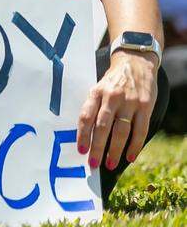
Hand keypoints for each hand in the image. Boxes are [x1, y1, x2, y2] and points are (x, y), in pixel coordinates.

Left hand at [76, 50, 158, 171]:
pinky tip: (130, 156)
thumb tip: (84, 134)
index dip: (82, 134)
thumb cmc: (112, 81)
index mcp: (96, 92)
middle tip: (93, 164)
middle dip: (97, 148)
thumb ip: (93, 107)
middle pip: (102, 126)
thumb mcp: (98, 88)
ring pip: (121, 131)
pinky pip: (141, 129)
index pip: (86, 116)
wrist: (135, 61)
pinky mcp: (146, 106)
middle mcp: (112, 97)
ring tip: (110, 164)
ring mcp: (130, 102)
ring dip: (115, 150)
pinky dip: (135, 145)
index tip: (81, 151)